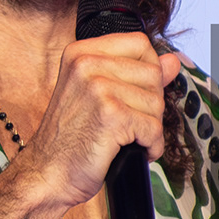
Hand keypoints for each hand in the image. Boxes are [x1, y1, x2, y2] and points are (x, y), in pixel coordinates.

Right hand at [18, 31, 185, 216]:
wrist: (46, 174)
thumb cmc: (69, 139)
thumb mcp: (97, 95)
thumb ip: (135, 72)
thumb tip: (172, 61)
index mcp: (81, 53)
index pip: (140, 44)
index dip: (148, 71)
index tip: (133, 95)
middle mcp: (87, 64)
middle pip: (152, 74)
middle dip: (149, 104)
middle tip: (125, 123)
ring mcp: (98, 88)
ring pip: (156, 103)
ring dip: (149, 128)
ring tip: (124, 138)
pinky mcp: (111, 116)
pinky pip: (154, 128)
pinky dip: (150, 146)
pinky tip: (129, 151)